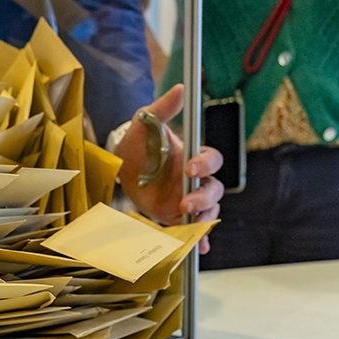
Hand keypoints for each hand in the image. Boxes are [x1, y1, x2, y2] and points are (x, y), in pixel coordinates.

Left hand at [115, 84, 223, 253]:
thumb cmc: (139, 141)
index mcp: (193, 156)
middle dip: (204, 197)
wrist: (124, 166)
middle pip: (214, 189)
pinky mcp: (178, 216)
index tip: (190, 167)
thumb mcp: (147, 122)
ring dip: (203, 219)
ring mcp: (189, 199)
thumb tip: (180, 88)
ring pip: (209, 210)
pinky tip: (200, 249)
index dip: (204, 163)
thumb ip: (163, 108)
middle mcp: (196, 179)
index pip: (210, 160)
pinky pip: (195, 230)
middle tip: (186, 203)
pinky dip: (200, 241)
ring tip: (189, 224)